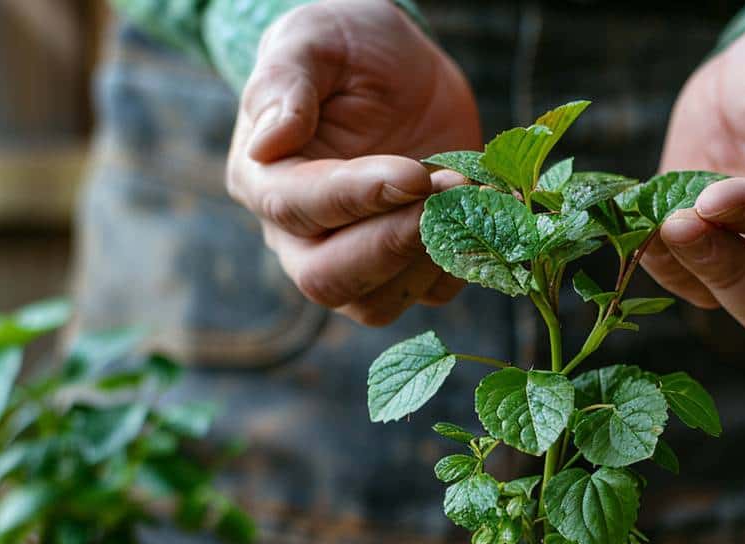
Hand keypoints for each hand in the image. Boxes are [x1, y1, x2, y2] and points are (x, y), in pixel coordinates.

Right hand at [226, 0, 480, 324]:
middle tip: (446, 193)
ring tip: (467, 189)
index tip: (414, 173)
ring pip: (378, 303)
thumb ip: (285, 82)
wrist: (400, 68)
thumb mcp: (313, 39)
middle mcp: (299, 238)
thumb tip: (269, 142)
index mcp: (264, 181)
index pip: (297, 209)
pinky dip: (462, 261)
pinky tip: (479, 206)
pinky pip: (430, 293)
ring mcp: (354, 262)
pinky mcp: (406, 269)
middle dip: (390, 244)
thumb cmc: (346, 48)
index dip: (357, 197)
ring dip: (428, 256)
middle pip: (327, 281)